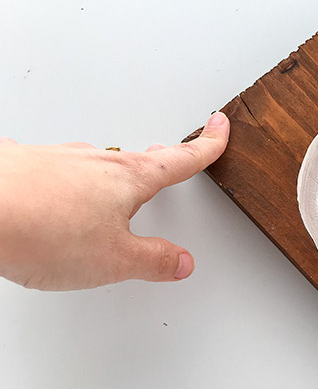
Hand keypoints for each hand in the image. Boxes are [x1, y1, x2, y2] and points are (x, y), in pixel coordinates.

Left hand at [0, 112, 229, 290]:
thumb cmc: (41, 228)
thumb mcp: (114, 259)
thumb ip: (153, 260)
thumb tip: (180, 261)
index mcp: (130, 179)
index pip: (183, 159)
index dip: (207, 145)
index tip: (220, 128)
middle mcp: (97, 161)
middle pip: (141, 159)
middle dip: (162, 160)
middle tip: (176, 156)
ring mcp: (60, 159)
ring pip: (99, 165)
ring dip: (113, 177)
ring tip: (116, 198)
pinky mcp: (26, 166)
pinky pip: (60, 173)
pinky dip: (70, 185)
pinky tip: (59, 202)